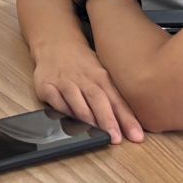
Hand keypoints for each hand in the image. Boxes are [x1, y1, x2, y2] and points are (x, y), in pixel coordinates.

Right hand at [29, 35, 145, 144]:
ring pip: (76, 100)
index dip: (127, 119)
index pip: (116, 99)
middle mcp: (83, 78)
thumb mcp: (102, 75)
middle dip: (107, 120)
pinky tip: (70, 122)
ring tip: (96, 134)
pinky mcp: (46, 85)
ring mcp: (64, 81)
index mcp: (101, 76)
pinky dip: (63, 111)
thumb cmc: (83, 65)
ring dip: (86, 117)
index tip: (136, 136)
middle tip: (115, 138)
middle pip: (97, 99)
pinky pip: (55, 100)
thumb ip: (114, 98)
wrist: (55, 44)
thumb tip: (131, 127)